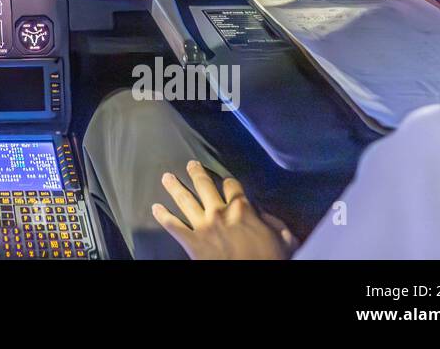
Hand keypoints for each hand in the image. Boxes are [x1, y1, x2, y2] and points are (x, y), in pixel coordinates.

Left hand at [150, 160, 294, 259]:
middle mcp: (219, 211)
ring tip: (166, 177)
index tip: (225, 181)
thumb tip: (265, 216)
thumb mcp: (284, 239)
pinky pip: (172, 226)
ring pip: (184, 199)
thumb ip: (275, 223)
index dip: (228, 182)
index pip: (232, 186)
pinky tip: (155, 207)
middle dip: (196, 173)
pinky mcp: (190, 241)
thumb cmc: (270, 259)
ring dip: (174, 187)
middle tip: (189, 164)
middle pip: (204, 185)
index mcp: (242, 208)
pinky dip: (162, 216)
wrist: (250, 275)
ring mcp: (202, 225)